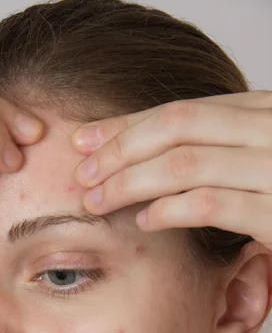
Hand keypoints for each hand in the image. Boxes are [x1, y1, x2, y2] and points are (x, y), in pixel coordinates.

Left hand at [72, 90, 271, 252]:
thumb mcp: (264, 160)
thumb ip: (226, 150)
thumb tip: (156, 160)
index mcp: (266, 112)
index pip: (181, 110)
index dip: (126, 125)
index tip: (85, 141)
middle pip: (176, 128)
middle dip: (118, 150)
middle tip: (80, 174)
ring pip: (185, 163)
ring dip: (129, 182)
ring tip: (96, 200)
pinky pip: (210, 204)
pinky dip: (169, 211)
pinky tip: (144, 222)